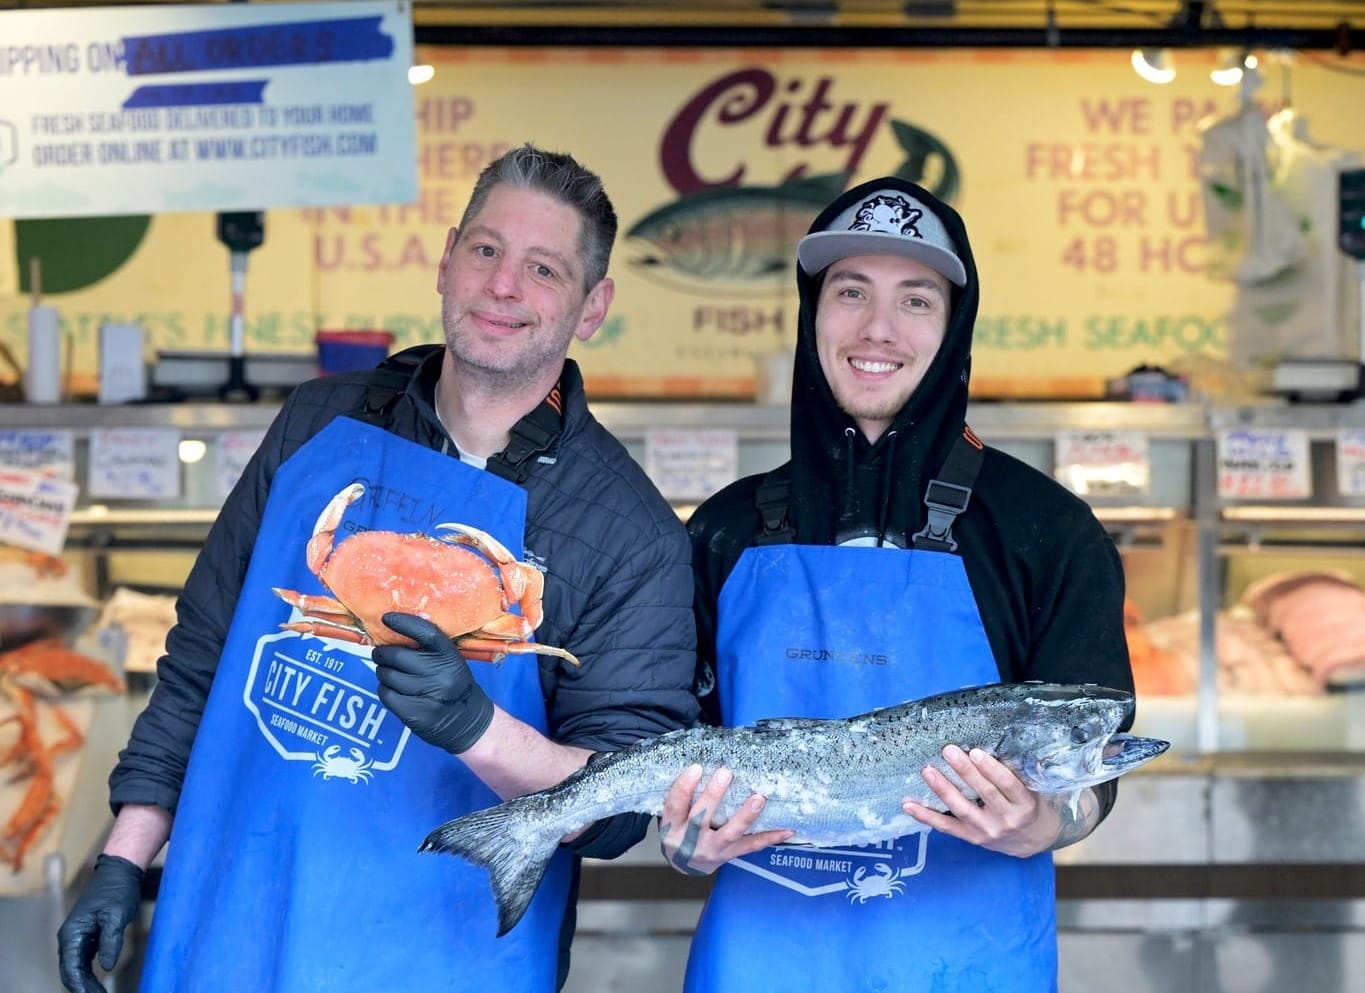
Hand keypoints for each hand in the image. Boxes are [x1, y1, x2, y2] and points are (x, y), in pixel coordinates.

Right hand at [57, 854, 142, 992]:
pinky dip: (89, 973)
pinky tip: (98, 984)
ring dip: (86, 983)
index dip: (80, 987)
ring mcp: (78, 937)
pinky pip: (84, 960)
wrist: (119, 871)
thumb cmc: (117, 889)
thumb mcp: (116, 915)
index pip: (71, 968)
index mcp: (72, 933)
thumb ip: (111, 942)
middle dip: (83, 988)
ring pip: (77, 968)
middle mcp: (70, 937)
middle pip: (71, 972)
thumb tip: (106, 968)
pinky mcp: (88, 936)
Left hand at [372, 612, 493, 753]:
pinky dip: (384, 689)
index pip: (425, 632)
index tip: (386, 618)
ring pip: (387, 676)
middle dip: (381, 653)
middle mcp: (440, 674)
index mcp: (450, 656)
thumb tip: (408, 617)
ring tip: (389, 674)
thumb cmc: (453, 683)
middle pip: (397, 655)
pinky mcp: (415, 713)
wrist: (467, 720)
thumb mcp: (450, 661)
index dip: (404, 623)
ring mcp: (428, 694)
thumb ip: (430, 645)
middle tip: (380, 654)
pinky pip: (386, 694)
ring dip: (383, 672)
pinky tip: (391, 689)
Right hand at [658, 765, 793, 875]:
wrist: (685, 865)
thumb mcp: (672, 816)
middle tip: (725, 773)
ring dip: (745, 815)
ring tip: (758, 798)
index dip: (684, 788)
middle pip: (700, 819)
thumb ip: (682, 796)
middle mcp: (690, 841)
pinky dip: (770, 837)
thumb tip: (700, 760)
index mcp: (672, 828)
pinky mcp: (729, 855)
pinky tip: (787, 829)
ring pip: (729, 833)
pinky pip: (751, 846)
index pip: (674, 807)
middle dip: (713, 796)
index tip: (696, 767)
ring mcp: (712, 850)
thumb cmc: (680, 831)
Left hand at [902, 745, 1060, 857]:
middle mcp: (1006, 819)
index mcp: (1024, 804)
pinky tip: (909, 805)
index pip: (1008, 784)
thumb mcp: (1032, 789)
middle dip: (965, 771)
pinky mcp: (971, 838)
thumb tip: (991, 742)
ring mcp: (986, 831)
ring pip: (962, 809)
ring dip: (943, 789)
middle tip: (948, 751)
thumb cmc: (1029, 805)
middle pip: (984, 793)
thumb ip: (1015, 772)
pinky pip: (946, 827)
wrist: (1032, 840)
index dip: (992, 769)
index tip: (976, 752)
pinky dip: (926, 816)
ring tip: (927, 772)